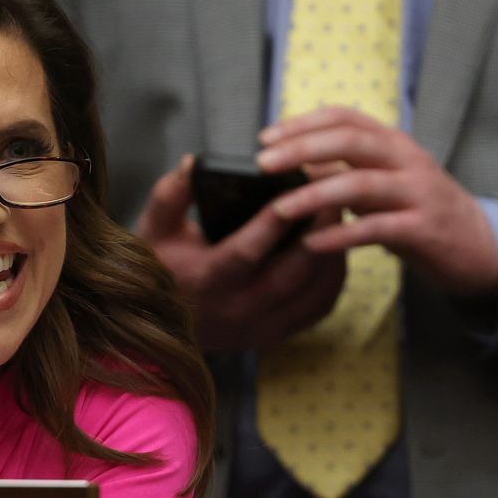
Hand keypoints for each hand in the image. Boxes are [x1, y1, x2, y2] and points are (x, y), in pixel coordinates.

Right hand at [138, 155, 345, 349]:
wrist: (158, 321)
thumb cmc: (162, 264)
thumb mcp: (156, 227)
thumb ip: (172, 193)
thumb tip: (195, 163)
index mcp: (206, 280)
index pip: (247, 250)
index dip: (274, 221)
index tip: (298, 188)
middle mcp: (236, 308)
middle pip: (292, 273)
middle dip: (320, 232)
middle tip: (337, 194)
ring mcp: (259, 327)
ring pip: (313, 292)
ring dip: (333, 254)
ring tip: (342, 217)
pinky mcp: (275, 334)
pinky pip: (318, 308)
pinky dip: (333, 278)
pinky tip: (335, 250)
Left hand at [259, 106, 497, 299]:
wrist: (476, 245)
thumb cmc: (411, 209)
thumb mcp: (374, 182)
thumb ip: (337, 169)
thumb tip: (285, 159)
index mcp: (390, 142)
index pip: (344, 116)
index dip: (302, 122)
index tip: (264, 137)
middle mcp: (406, 159)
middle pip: (351, 141)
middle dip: (303, 148)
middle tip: (262, 163)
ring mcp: (418, 192)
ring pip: (362, 184)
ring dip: (315, 194)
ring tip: (279, 208)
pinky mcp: (424, 229)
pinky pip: (377, 229)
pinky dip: (341, 235)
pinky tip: (311, 244)